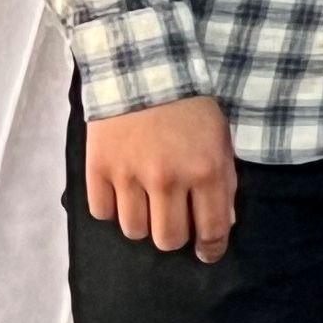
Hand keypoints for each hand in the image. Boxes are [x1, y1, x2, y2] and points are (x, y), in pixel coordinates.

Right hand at [83, 93, 237, 261]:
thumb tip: (221, 224)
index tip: (206, 253)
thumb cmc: (190, 106)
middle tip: (173, 223)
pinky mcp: (98, 167)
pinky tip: (122, 192)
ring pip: (133, 230)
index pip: (212, 230)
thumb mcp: (220, 140)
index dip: (211, 249)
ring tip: (146, 204)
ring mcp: (130, 175)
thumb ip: (223, 183)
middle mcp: (168, 179)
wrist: (144, 68)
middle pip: (168, 239)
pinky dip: (112, 208)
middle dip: (174, 237)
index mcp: (206, 172)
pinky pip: (102, 212)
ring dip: (142, 223)